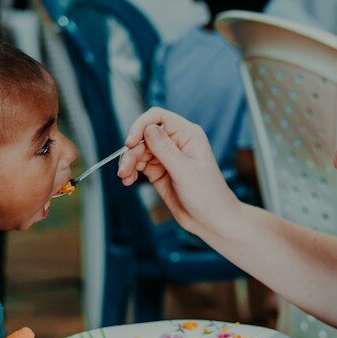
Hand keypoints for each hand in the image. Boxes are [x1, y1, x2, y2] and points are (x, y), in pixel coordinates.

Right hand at [117, 109, 240, 237]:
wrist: (211, 220)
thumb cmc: (207, 195)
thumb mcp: (185, 171)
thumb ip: (165, 149)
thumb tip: (148, 128)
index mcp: (187, 134)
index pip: (158, 117)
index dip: (141, 126)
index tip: (130, 142)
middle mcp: (175, 142)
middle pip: (144, 135)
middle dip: (131, 151)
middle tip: (125, 170)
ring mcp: (166, 156)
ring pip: (138, 150)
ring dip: (128, 162)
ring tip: (125, 177)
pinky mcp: (159, 171)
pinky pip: (139, 164)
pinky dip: (130, 170)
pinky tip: (127, 180)